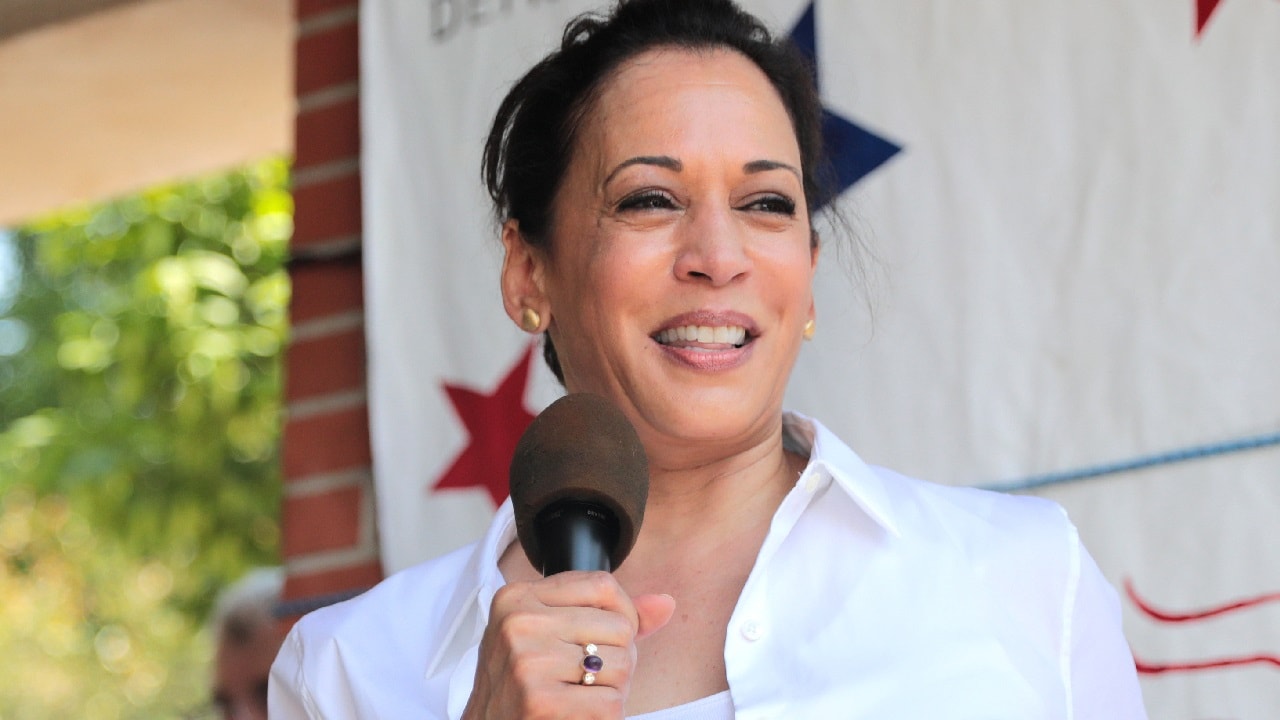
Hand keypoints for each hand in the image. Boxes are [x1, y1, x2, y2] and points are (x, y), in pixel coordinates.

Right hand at [462, 571, 675, 719]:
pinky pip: (610, 703)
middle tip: (586, 680)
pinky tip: (576, 714)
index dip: (623, 615)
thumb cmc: (519, 686)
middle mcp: (519, 623)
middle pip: (619, 627)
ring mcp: (528, 662)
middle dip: (617, 659)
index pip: (603, 585)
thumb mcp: (546, 636)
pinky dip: (604, 716)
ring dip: (612, 690)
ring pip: (621, 665)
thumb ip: (606, 616)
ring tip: (580, 697)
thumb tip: (665, 603)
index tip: (608, 640)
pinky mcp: (540, 701)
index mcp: (518, 597)